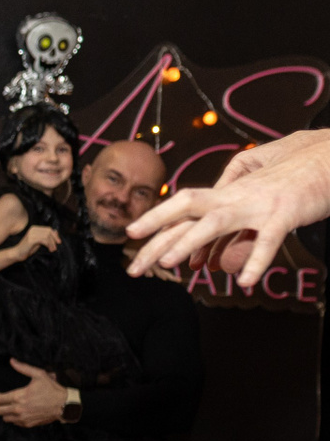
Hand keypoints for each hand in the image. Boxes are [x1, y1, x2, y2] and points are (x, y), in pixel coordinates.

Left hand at [0, 359, 67, 427]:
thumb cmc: (52, 389)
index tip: (0, 394)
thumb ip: (23, 368)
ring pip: (4, 418)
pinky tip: (21, 412)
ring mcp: (23, 418)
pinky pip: (14, 423)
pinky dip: (15, 418)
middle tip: (5, 401)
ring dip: (6, 412)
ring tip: (13, 406)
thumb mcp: (39, 375)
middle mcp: (18, 409)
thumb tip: (12, 361)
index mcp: (18, 396)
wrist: (64, 404)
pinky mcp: (27, 424)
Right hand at [17, 226, 61, 259]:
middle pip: (49, 231)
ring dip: (52, 243)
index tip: (58, 242)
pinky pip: (44, 240)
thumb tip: (56, 232)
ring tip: (52, 249)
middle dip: (54, 239)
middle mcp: (33, 229)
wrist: (17, 254)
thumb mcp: (39, 241)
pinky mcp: (31, 239)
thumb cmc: (28, 249)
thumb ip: (45, 237)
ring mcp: (32, 233)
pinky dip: (48, 245)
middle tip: (56, 247)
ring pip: (47, 236)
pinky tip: (49, 249)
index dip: (55, 235)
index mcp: (35, 228)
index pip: (48, 229)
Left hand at [128, 129, 329, 285]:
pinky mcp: (286, 213)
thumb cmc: (291, 177)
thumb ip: (229, 227)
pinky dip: (257, 260)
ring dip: (191, 242)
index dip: (155, 219)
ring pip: (217, 222)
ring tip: (170, 263)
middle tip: (133, 268)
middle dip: (157, 239)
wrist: (329, 157)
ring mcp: (259, 204)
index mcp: (227, 193)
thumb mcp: (252, 198)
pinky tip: (245, 282)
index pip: (182, 207)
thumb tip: (208, 262)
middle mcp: (236, 197)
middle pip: (187, 213)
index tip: (130, 235)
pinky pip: (269, 239)